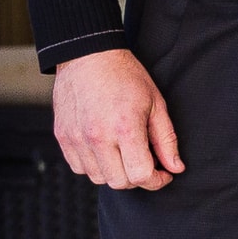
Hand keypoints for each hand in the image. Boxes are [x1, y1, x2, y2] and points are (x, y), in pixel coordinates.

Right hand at [51, 48, 184, 190]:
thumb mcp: (156, 104)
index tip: (163, 174)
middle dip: (137, 178)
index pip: (140, 175)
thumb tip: (175, 168)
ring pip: (97, 178)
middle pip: (119, 182)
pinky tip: (105, 150)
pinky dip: (94, 166)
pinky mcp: (62, 136)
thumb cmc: (125, 76)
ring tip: (124, 154)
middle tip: (145, 162)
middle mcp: (97, 137)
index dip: (156, 181)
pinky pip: (78, 167)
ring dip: (115, 172)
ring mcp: (76, 138)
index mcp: (124, 128)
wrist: (87, 57)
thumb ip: (166, 140)